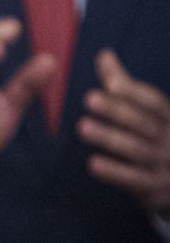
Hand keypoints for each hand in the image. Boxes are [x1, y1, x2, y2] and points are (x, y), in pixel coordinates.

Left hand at [79, 50, 169, 216]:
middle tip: (89, 99)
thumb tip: (104, 54)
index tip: (109, 83)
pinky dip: (115, 172)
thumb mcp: (148, 111)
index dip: (133, 92)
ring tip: (82, 127)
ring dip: (109, 138)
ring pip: (136, 150)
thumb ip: (124, 84)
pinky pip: (135, 179)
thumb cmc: (157, 137)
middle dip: (117, 111)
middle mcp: (169, 138)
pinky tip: (92, 164)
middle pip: (143, 123)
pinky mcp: (156, 188)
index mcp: (169, 117)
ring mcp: (165, 164)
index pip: (153, 101)